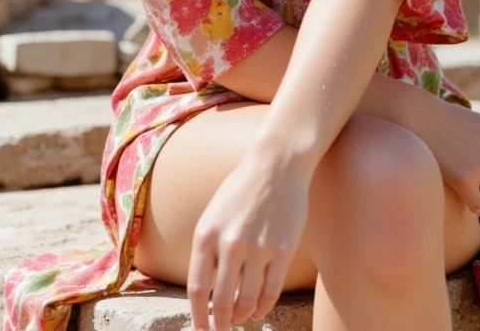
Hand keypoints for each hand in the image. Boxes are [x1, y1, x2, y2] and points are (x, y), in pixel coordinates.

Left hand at [187, 150, 310, 330]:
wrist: (277, 165)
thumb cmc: (242, 190)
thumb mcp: (214, 215)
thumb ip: (208, 250)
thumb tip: (206, 293)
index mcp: (206, 234)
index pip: (197, 291)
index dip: (199, 318)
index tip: (202, 330)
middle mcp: (230, 244)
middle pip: (222, 302)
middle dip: (221, 324)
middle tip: (222, 330)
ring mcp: (258, 248)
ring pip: (247, 302)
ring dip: (242, 318)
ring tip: (240, 321)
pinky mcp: (282, 250)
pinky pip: (271, 291)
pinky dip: (263, 308)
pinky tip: (259, 311)